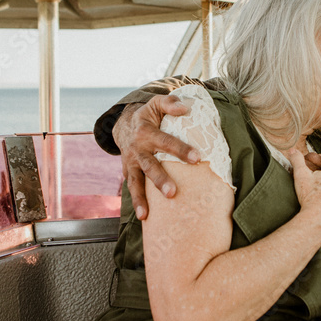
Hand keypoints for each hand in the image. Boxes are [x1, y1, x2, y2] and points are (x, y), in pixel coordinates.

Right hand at [113, 96, 200, 219]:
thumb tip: (186, 108)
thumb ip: (170, 103)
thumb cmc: (148, 115)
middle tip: (173, 193)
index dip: (181, 149)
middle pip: (150, 166)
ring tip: (145, 215)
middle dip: (160, 180)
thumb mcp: (156, 103)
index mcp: (146, 132)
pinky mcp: (128, 172)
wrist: (123, 125)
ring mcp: (131, 163)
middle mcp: (137, 149)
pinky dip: (136, 202)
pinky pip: (132, 188)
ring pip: (136, 182)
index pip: (166, 141)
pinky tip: (144, 217)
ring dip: (141, 198)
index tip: (197, 158)